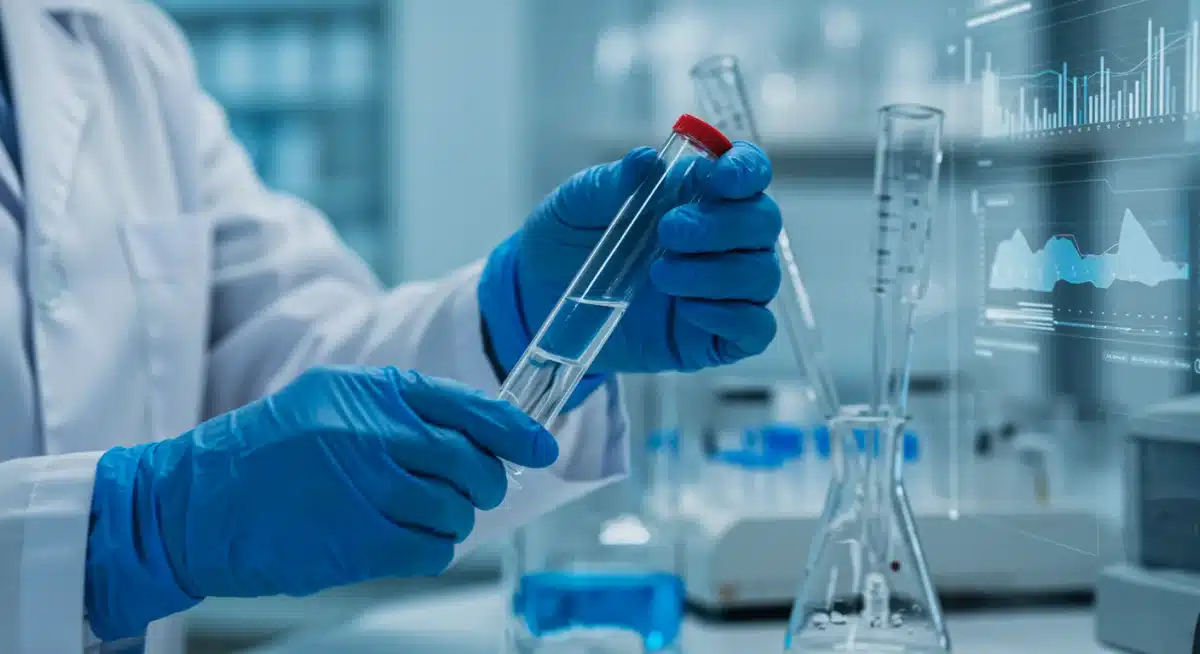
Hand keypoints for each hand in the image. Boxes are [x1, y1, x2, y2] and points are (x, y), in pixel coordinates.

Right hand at [84, 366, 557, 639]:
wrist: (191, 503)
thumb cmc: (262, 455)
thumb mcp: (330, 402)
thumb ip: (399, 409)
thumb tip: (474, 433)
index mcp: (373, 391)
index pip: (470, 407)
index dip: (516, 430)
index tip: (541, 446)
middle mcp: (376, 432)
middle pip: (474, 463)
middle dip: (484, 484)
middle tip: (469, 493)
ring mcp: (369, 487)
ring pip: (458, 511)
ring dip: (449, 520)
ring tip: (412, 517)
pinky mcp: (359, 541)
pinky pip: (433, 550)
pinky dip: (429, 549)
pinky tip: (400, 541)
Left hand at [479, 141, 781, 376]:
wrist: (538, 300)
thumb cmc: (565, 242)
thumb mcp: (576, 204)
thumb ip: (612, 183)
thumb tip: (646, 160)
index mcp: (696, 195)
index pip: (747, 173)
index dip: (745, 170)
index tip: (718, 178)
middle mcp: (720, 240)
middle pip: (763, 223)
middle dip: (722, 226)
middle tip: (668, 232)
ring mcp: (722, 290)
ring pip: (761, 275)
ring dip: (716, 273)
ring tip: (660, 275)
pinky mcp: (715, 336)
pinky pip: (755, 329)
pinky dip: (730, 317)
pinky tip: (687, 310)